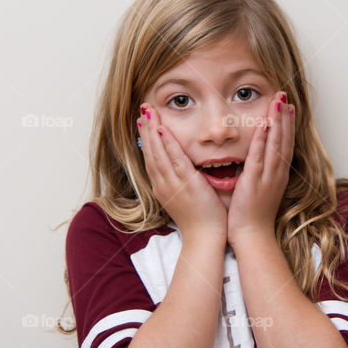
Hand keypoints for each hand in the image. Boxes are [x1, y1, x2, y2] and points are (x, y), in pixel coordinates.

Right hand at [137, 102, 227, 241]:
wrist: (204, 237)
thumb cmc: (199, 220)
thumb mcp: (185, 198)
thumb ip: (181, 182)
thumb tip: (183, 169)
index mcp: (162, 187)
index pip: (151, 158)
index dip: (147, 139)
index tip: (144, 123)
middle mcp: (162, 184)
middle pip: (150, 152)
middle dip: (145, 130)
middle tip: (142, 110)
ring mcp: (171, 183)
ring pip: (157, 152)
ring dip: (152, 131)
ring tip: (148, 113)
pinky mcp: (184, 183)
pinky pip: (173, 159)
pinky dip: (166, 144)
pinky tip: (161, 130)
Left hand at [227, 91, 294, 247]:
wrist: (252, 236)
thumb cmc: (252, 217)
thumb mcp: (259, 190)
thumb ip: (258, 174)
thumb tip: (255, 161)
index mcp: (277, 175)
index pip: (285, 144)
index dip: (287, 125)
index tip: (288, 107)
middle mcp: (277, 173)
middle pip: (284, 139)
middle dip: (285, 117)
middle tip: (286, 96)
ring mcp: (268, 177)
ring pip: (276, 144)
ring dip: (278, 122)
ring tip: (279, 101)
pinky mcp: (255, 181)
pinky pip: (260, 156)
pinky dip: (263, 139)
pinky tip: (263, 124)